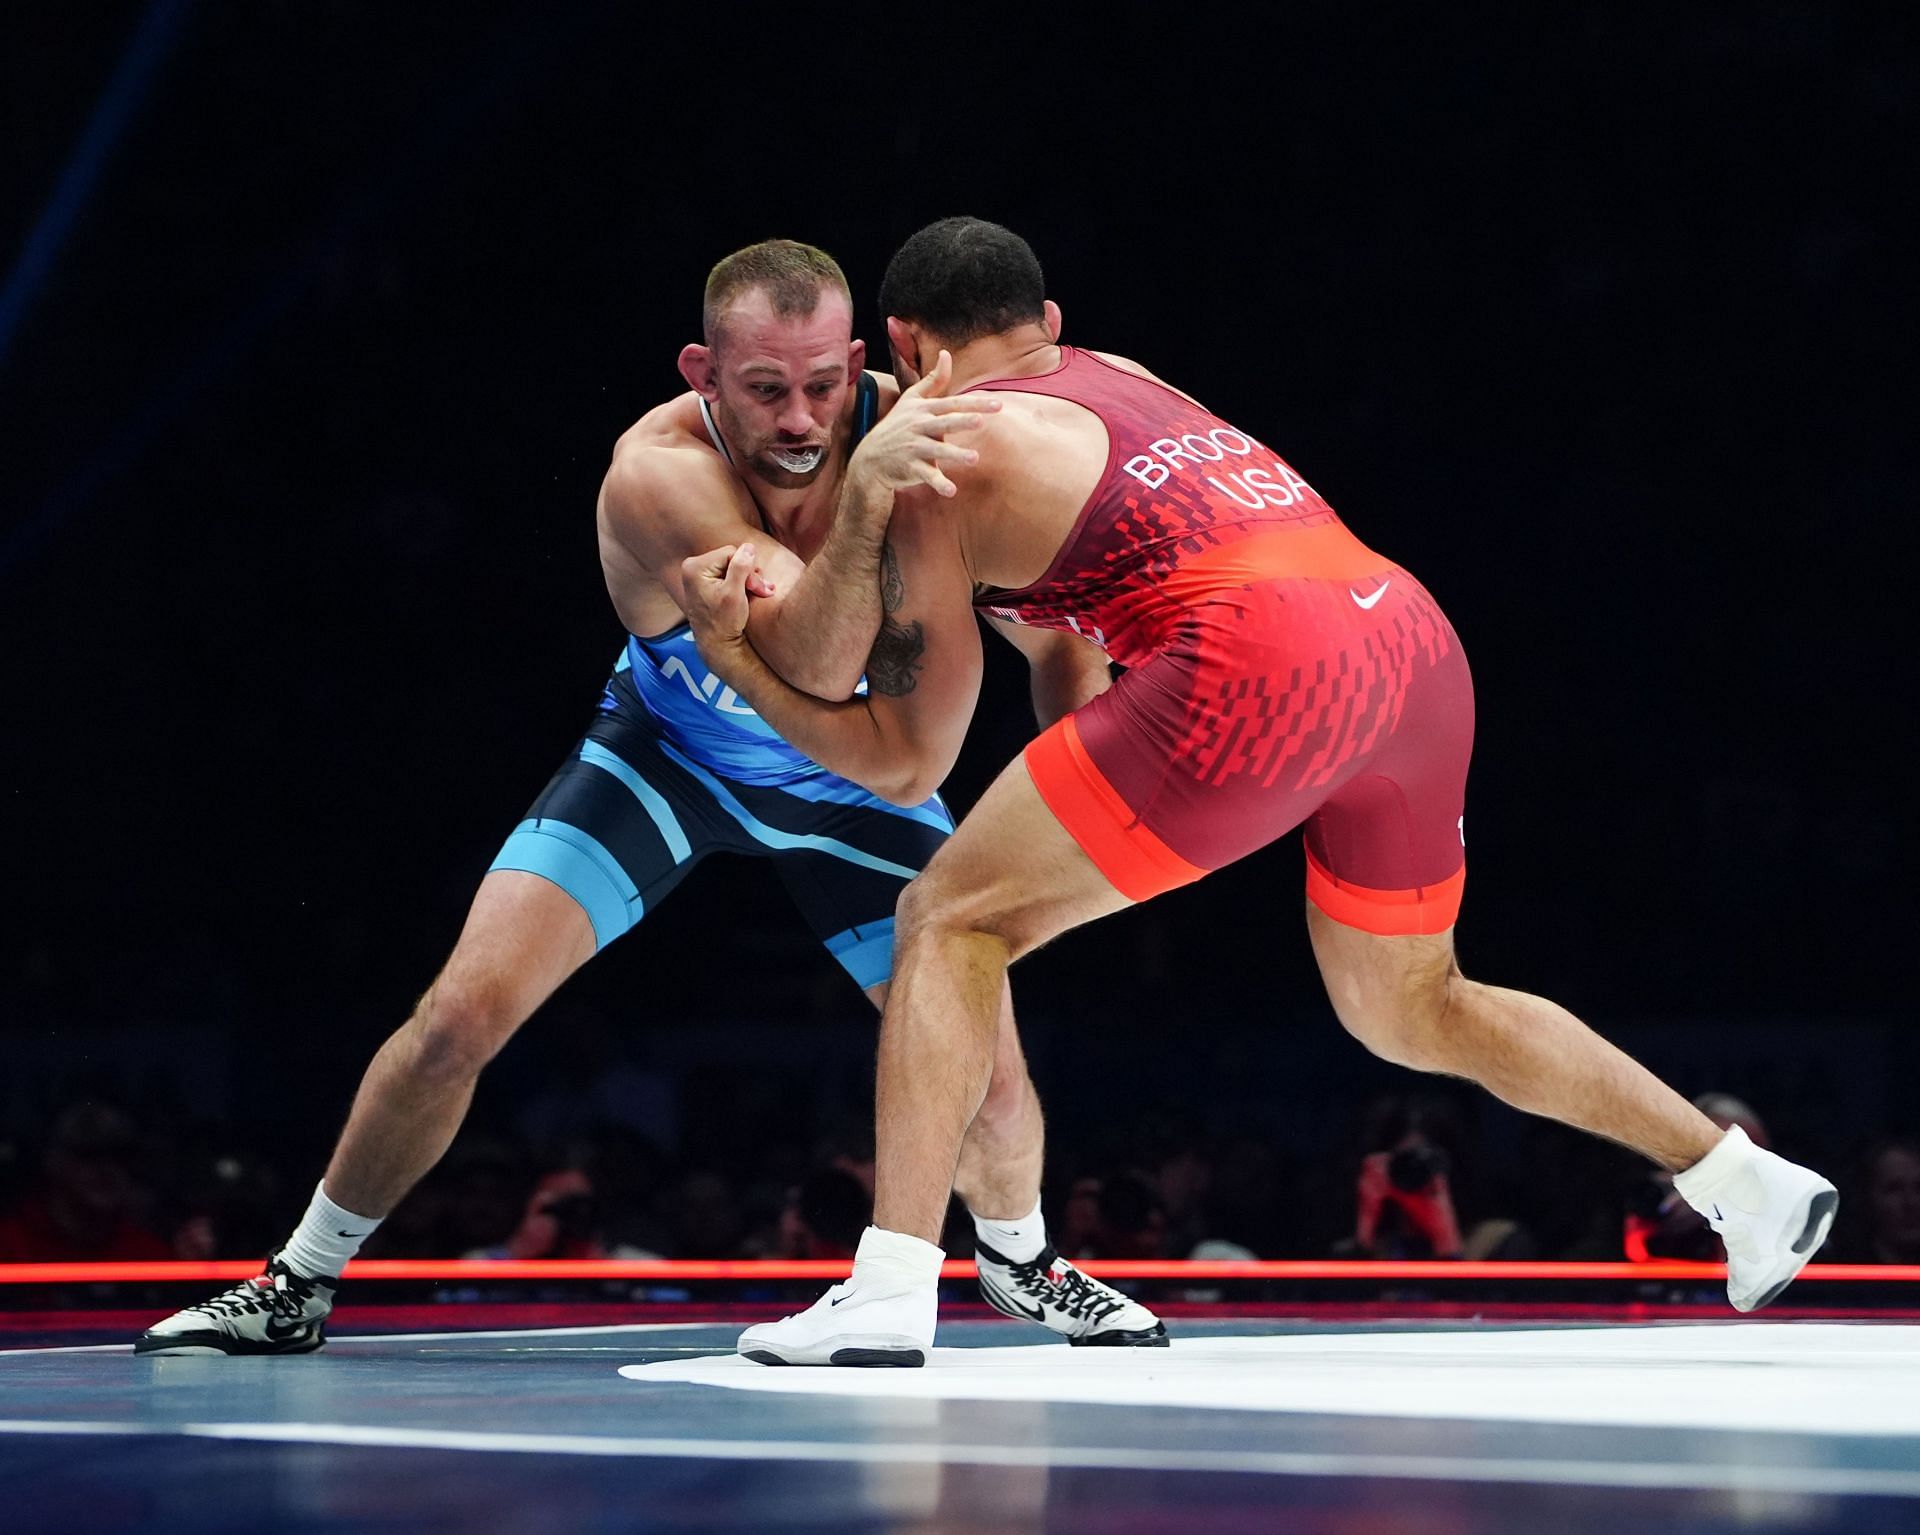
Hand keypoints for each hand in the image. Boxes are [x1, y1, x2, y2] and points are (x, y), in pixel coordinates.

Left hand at [680, 541, 758, 652]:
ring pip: (732, 567)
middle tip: (763, 591)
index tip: (757, 588)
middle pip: (731, 559)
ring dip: (748, 580)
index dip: (747, 569)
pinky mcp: (705, 584)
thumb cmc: (724, 622)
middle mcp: (692, 568)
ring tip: (761, 593)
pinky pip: (727, 575)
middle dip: (749, 575)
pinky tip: (751, 594)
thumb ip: (740, 567)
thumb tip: (748, 547)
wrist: (717, 646)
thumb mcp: (734, 593)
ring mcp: (698, 576)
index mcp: (695, 567)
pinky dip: (741, 584)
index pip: (731, 553)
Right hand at [850, 349, 999, 498]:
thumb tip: (946, 353)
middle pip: (944, 423)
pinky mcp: (911, 468)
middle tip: (981, 421)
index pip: (952, 404)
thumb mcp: (912, 399)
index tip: (998, 405)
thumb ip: (934, 380)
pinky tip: (952, 491)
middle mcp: (920, 427)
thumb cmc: (898, 424)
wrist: (871, 456)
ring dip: (955, 455)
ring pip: (936, 451)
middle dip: (962, 421)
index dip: (974, 403)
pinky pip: (927, 476)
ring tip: (974, 459)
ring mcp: (914, 448)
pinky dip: (939, 483)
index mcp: (924, 410)